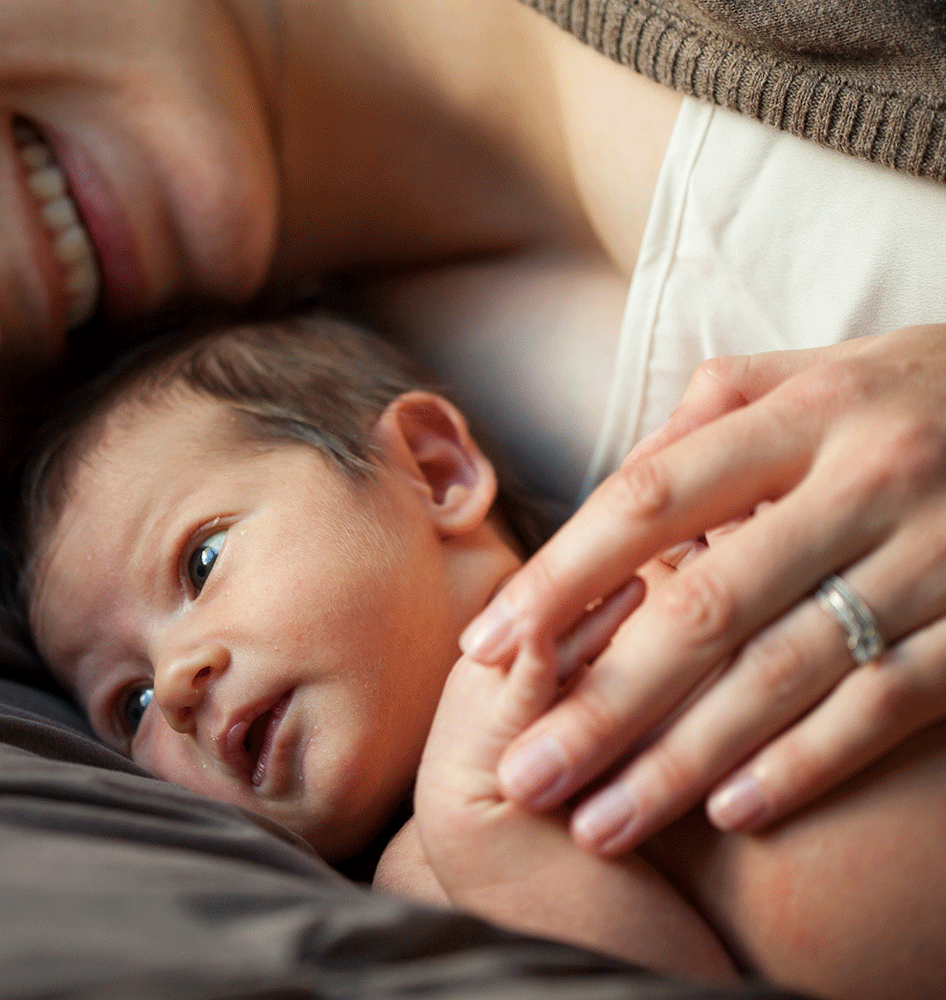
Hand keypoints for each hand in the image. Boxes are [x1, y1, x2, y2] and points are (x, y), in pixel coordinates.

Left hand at [458, 323, 945, 853]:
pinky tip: (730, 811)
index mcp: (804, 412)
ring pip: (787, 672)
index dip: (561, 578)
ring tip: (602, 820)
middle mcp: (866, 479)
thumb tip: (601, 491)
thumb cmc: (912, 396)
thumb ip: (705, 421)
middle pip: (706, 607)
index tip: (486, 647)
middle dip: (603, 703)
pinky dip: (807, 762)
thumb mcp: (813, 376)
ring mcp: (937, 555)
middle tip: (526, 775)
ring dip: (684, 758)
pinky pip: (888, 704)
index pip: (650, 500)